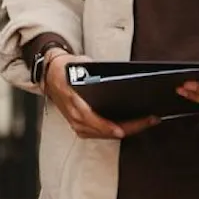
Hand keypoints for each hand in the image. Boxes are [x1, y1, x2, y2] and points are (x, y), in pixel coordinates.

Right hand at [42, 50, 160, 141]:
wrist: (49, 75)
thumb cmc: (64, 69)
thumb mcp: (78, 64)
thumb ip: (93, 70)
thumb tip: (111, 73)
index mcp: (74, 102)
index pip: (93, 120)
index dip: (109, 126)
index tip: (122, 129)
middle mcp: (76, 118)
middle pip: (106, 131)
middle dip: (130, 127)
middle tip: (149, 120)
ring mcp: (77, 124)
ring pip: (105, 135)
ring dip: (126, 130)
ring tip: (144, 123)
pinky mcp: (80, 127)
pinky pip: (101, 134)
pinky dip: (116, 131)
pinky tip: (129, 126)